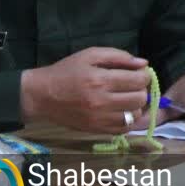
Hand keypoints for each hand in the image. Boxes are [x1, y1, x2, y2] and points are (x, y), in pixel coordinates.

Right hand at [20, 47, 149, 133]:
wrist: (40, 95)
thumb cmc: (66, 71)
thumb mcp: (90, 55)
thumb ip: (119, 56)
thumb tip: (143, 63)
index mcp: (100, 80)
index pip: (138, 81)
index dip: (144, 75)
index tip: (138, 73)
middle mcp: (101, 101)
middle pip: (140, 99)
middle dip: (141, 90)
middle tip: (132, 86)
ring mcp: (98, 119)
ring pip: (134, 116)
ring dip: (135, 106)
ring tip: (125, 98)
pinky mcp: (95, 130)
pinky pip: (123, 129)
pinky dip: (127, 120)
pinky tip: (120, 111)